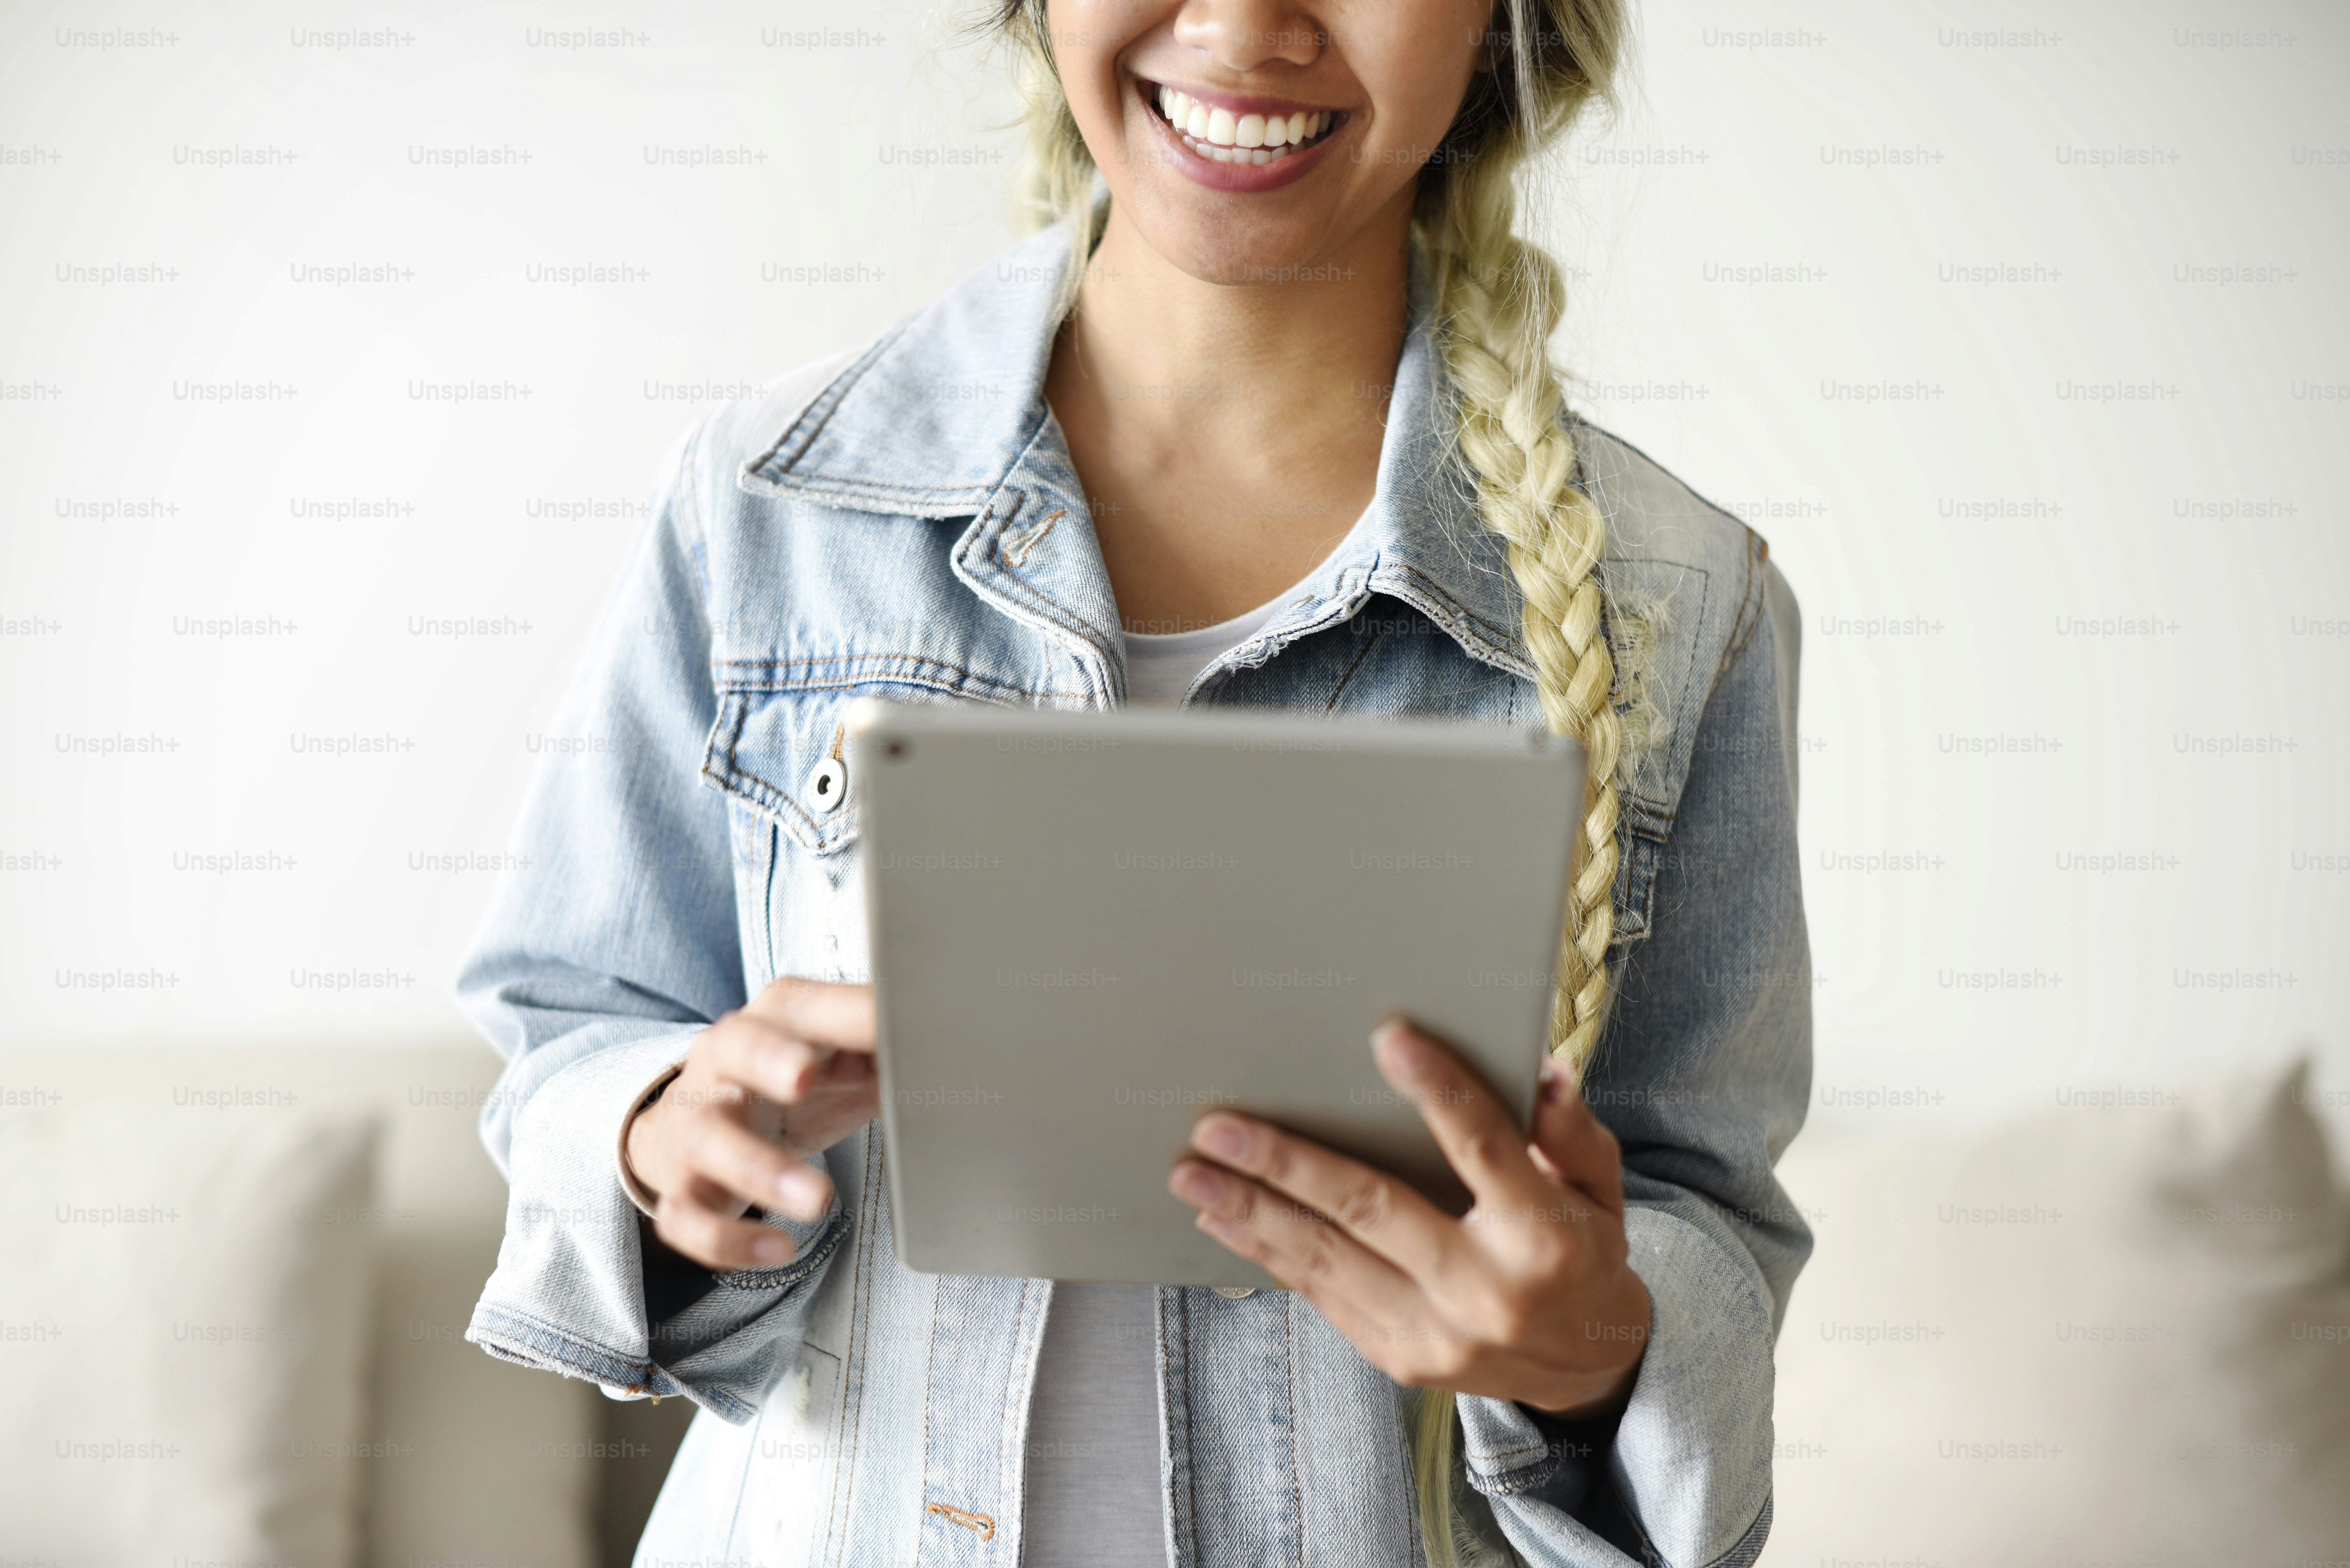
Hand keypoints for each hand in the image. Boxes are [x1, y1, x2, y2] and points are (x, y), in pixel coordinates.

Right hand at [624, 976, 876, 1271]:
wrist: (698, 1124)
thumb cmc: (794, 1086)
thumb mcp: (842, 1059)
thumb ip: (890, 1051)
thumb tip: (959, 1050)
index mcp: (773, 1021)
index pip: (802, 1006)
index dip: (841, 1014)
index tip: (885, 1021)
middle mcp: (724, 1063)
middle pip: (737, 1047)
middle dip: (770, 1058)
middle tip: (805, 1076)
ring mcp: (695, 1126)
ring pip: (711, 1140)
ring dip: (761, 1171)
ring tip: (817, 1200)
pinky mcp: (679, 1187)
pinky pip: (686, 1216)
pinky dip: (729, 1240)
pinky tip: (778, 1249)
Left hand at [1168, 1017, 1650, 1416]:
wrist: (1585, 1368)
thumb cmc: (1584, 1254)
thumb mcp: (1601, 1192)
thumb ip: (1572, 1133)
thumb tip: (1540, 1070)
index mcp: (1542, 1236)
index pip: (1482, 1147)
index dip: (1438, 1090)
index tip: (1389, 1038)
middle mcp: (1483, 1290)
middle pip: (1372, 1209)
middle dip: (1287, 1165)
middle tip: (1219, 1127)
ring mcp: (1435, 1334)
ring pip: (1326, 1260)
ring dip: (1251, 1214)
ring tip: (1192, 1175)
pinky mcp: (1399, 1358)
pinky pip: (1323, 1297)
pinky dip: (1269, 1255)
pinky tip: (1224, 1222)